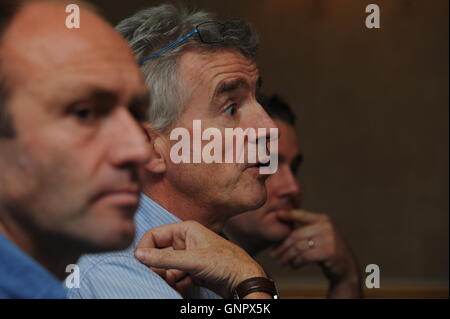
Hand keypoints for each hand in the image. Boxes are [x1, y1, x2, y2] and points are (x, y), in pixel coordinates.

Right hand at [135, 221, 270, 298]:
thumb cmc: (225, 263)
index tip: (140, 264)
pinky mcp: (193, 271)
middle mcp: (186, 241)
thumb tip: (139, 255)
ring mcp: (190, 257)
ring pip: (167, 268)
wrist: (245, 281)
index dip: (145, 249)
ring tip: (177, 282)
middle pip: (159, 253)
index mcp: (186, 230)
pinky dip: (176, 284)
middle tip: (159, 277)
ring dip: (168, 278)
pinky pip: (176, 277)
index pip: (154, 235)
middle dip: (158, 267)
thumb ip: (164, 258)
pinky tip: (182, 288)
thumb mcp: (192, 260)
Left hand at [271, 209, 361, 297]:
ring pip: (299, 247)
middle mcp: (326, 226)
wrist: (345, 267)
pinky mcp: (329, 252)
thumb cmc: (326, 250)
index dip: (288, 214)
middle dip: (283, 246)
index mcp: (322, 219)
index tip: (276, 214)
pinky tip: (293, 265)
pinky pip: (305, 257)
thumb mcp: (318, 235)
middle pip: (296, 235)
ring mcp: (329, 239)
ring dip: (288, 256)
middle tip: (274, 255)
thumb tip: (281, 224)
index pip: (301, 214)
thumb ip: (304, 229)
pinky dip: (296, 262)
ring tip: (281, 262)